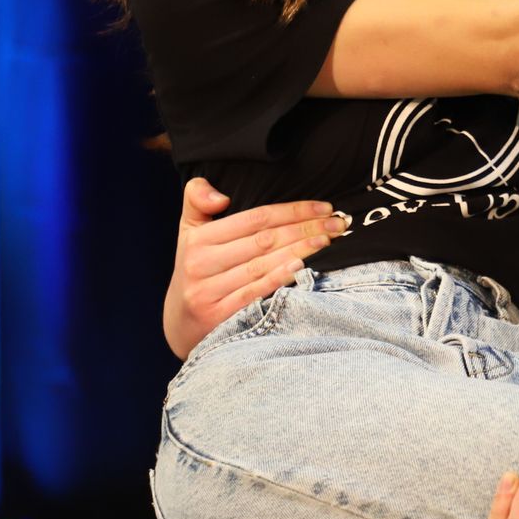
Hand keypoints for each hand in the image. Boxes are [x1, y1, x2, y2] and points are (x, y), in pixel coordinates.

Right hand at [163, 177, 347, 358]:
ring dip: (301, 251)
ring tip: (329, 241)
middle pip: (264, 240)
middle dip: (306, 228)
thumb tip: (220, 195)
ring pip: (263, 265)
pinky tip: (303, 266)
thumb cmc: (196, 269)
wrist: (181, 323)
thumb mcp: (189, 232)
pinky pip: (255, 292)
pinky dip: (280, 278)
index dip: (292, 210)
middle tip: (337, 223)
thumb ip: (197, 199)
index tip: (323, 207)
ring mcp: (208, 292)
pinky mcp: (218, 317)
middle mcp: (201, 265)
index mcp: (198, 239)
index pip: (255, 218)